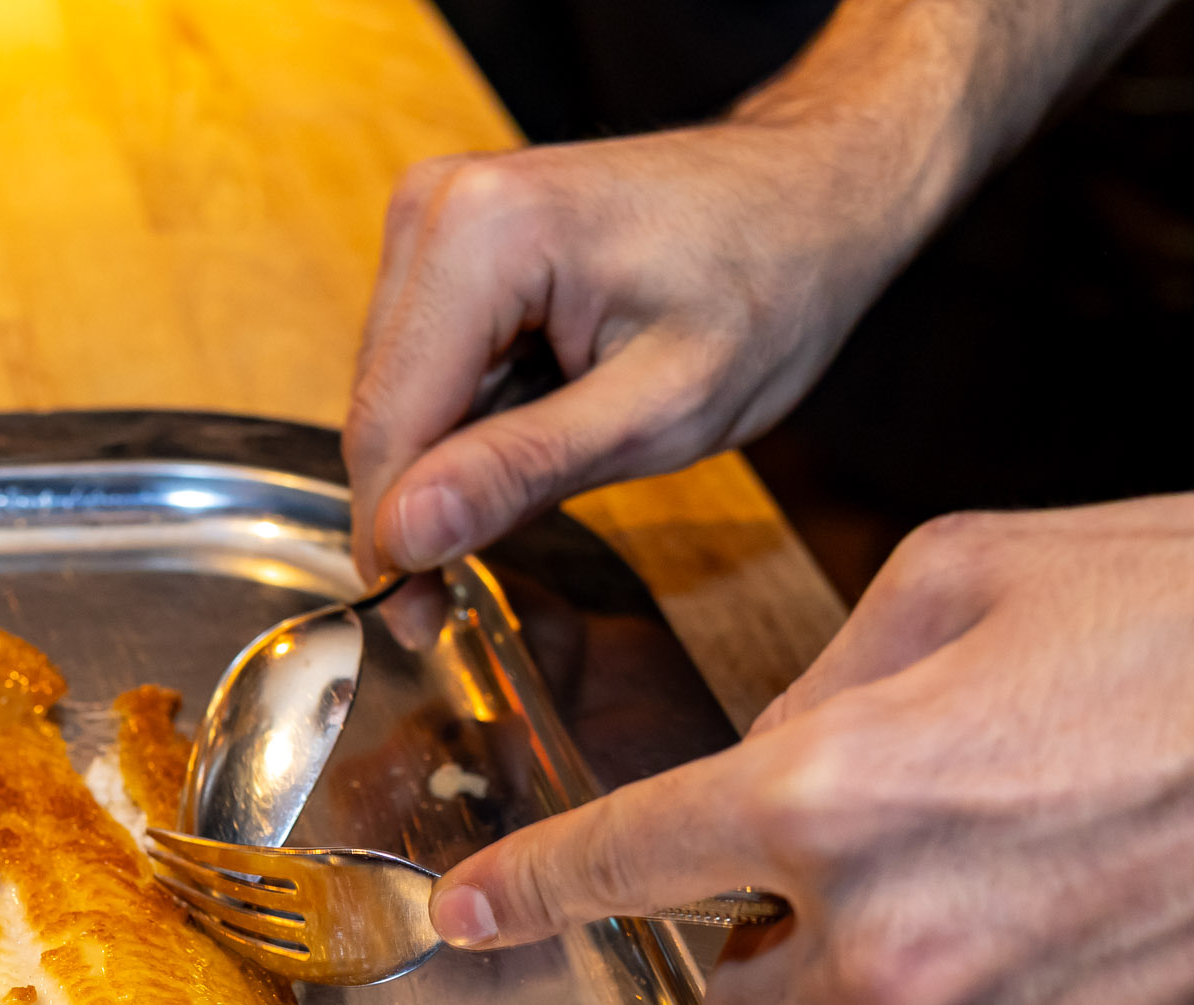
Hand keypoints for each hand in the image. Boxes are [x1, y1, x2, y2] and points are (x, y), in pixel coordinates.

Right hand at [345, 122, 935, 579]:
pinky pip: (421, 370)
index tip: (414, 623)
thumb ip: (522, 471)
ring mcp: (434, 217)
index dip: (392, 541)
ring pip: (393, 399)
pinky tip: (537, 429)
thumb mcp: (662, 409)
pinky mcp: (445, 241)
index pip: (389, 425)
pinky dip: (463, 425)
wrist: (814, 191)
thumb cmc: (770, 283)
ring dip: (443, 468)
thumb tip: (404, 533)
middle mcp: (435, 207)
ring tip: (540, 483)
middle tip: (460, 598)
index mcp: (480, 234)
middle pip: (379, 413)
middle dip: (415, 509)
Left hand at [427, 488, 1193, 1004]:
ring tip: (1076, 876)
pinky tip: (1143, 942)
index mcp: (841, 795)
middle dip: (772, 951)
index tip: (467, 916)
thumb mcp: (983, 574)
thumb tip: (762, 767)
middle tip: (882, 873)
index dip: (531, 893)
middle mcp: (899, 950)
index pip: (626, 865)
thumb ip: (830, 685)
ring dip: (933, 986)